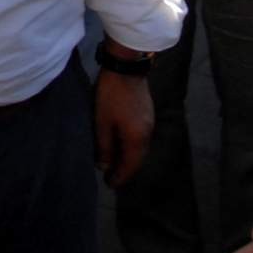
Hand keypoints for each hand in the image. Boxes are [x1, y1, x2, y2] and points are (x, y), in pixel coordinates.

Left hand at [93, 63, 154, 187]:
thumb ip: (104, 147)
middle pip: (137, 159)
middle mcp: (147, 134)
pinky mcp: (147, 113)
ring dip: (128, 157)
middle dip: (125, 169)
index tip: (109, 184)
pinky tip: (121, 142)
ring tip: (114, 161)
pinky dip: (131, 145)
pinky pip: (140, 137)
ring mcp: (149, 123)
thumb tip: (104, 166)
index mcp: (137, 140)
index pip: (130, 166)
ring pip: (140, 148)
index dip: (120, 177)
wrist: (126, 67)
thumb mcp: (102, 123)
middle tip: (111, 176)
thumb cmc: (111, 96)